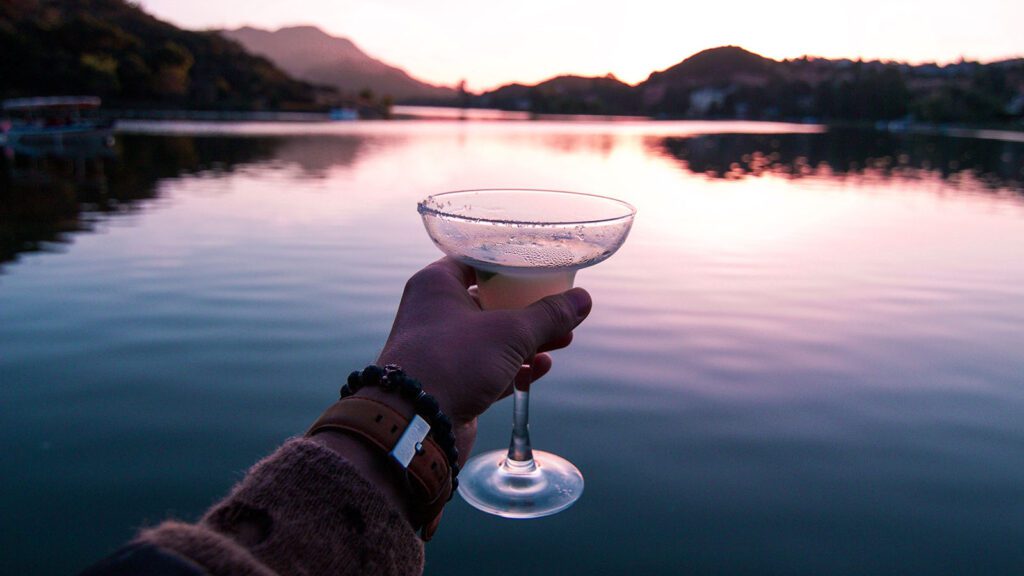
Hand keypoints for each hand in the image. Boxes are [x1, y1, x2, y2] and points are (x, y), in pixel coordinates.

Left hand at [376, 257, 591, 463]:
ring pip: (492, 337)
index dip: (511, 263)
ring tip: (564, 340)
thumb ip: (548, 315)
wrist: (414, 424)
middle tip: (561, 310)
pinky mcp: (450, 382)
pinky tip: (540, 368)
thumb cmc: (453, 362)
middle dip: (529, 308)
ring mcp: (441, 349)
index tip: (542, 267)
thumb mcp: (510, 332)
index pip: (477, 260)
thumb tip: (583, 299)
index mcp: (437, 285)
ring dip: (528, 340)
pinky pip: (488, 368)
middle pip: (490, 301)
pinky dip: (514, 368)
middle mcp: (435, 312)